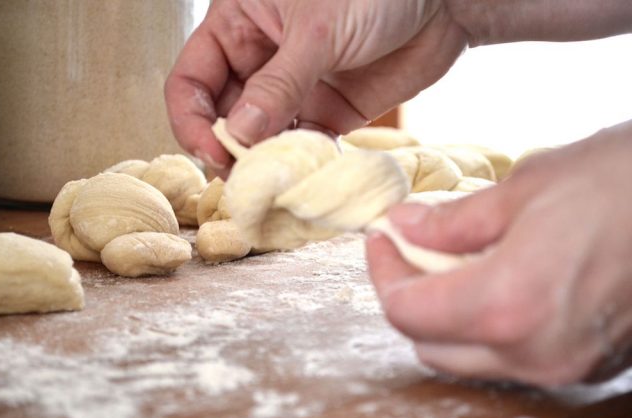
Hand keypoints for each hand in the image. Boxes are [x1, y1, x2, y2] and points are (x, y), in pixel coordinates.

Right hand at [164, 0, 465, 175]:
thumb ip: (278, 85)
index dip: (192, 118)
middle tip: (244, 178)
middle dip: (229, 147)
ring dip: (264, 161)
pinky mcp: (327, 112)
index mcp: (239, 24)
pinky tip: (308, 170)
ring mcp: (294, 88)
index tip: (212, 150)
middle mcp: (260, 59)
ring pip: (262, 135)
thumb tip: (240, 135)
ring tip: (274, 181)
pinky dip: (301, 161)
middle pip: (224, 114)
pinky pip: (302, 144)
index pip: (192, 79)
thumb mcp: (317, 29)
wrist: (442, 1)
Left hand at [367, 119, 631, 386]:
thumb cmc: (623, 181)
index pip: (407, 310)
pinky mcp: (587, 364)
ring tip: (449, 260)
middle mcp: (534, 351)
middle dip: (408, 294)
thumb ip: (452, 219)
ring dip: (444, 313)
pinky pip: (510, 356)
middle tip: (408, 248)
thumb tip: (404, 226)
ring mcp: (564, 365)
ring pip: (466, 357)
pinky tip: (493, 278)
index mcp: (509, 303)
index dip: (382, 271)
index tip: (381, 237)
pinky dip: (484, 324)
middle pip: (429, 343)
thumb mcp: (525, 187)